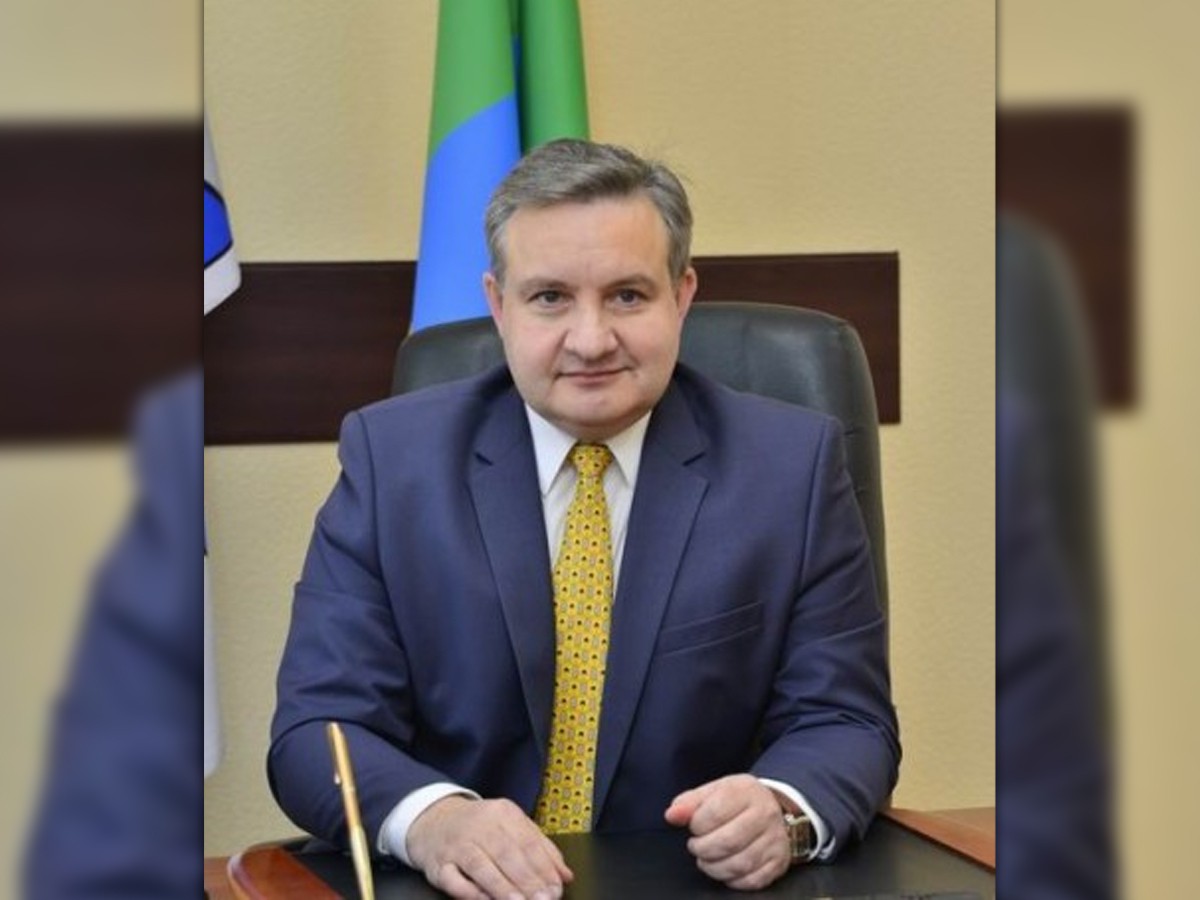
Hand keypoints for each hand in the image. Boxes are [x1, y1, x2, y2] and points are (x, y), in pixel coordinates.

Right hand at [405, 795, 572, 899]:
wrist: (434, 820)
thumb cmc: (480, 827)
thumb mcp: (512, 826)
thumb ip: (540, 848)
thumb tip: (565, 875)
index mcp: (503, 813)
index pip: (528, 842)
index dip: (543, 867)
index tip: (556, 888)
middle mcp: (479, 826)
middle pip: (506, 853)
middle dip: (527, 880)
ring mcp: (456, 844)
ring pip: (480, 866)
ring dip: (501, 887)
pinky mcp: (438, 864)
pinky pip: (453, 880)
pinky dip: (470, 891)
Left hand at [664, 774, 791, 890]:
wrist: (773, 806)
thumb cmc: (737, 801)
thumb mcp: (712, 792)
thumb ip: (689, 803)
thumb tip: (672, 815)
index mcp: (745, 791)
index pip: (714, 812)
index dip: (696, 825)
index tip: (694, 827)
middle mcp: (765, 814)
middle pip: (728, 841)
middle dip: (703, 849)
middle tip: (696, 847)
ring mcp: (775, 839)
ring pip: (740, 864)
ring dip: (714, 868)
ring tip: (706, 860)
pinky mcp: (780, 861)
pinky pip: (753, 880)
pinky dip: (733, 880)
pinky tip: (725, 869)